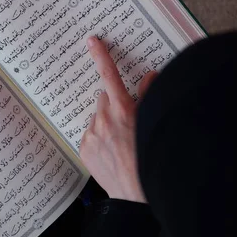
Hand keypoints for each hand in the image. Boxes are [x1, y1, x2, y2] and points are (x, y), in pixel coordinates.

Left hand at [78, 36, 157, 202]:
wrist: (136, 194)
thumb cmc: (150, 158)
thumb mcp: (152, 123)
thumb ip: (149, 97)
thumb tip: (149, 76)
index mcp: (123, 111)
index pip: (110, 76)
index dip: (101, 56)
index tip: (93, 42)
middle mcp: (103, 119)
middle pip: (104, 99)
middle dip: (114, 104)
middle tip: (126, 121)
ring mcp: (91, 134)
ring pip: (97, 118)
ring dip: (106, 123)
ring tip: (121, 143)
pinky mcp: (83, 148)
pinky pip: (89, 135)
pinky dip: (98, 138)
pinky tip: (111, 152)